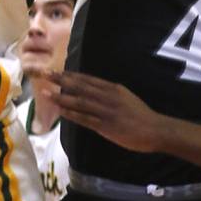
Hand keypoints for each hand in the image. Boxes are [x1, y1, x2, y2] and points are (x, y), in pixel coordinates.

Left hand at [45, 71, 162, 152]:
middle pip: (80, 86)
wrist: (154, 129)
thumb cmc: (140, 114)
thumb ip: (109, 92)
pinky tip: (61, 112)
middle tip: (46, 75)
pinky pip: (85, 119)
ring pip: (79, 102)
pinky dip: (72, 114)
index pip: (87, 79)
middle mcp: (107, 96)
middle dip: (62, 81)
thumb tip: (94, 90)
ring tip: (47, 93)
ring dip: (62, 97)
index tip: (58, 71)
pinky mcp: (106, 126)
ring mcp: (105, 111)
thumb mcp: (125, 96)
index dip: (71, 75)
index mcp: (112, 88)